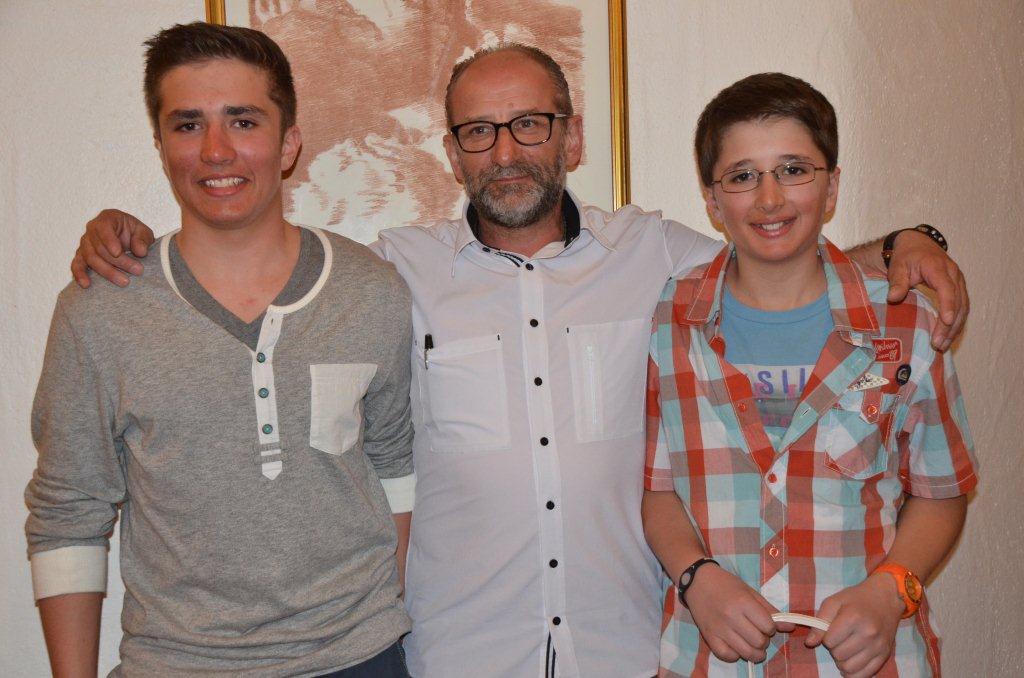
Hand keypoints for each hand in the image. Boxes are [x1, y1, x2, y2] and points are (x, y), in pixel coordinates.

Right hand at [71, 209, 154, 287]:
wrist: (128, 240)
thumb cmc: (135, 233)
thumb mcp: (144, 232)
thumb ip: (143, 239)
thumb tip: (141, 251)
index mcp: (107, 218)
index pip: (103, 227)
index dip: (109, 240)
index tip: (118, 252)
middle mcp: (92, 229)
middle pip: (100, 247)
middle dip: (119, 261)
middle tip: (138, 270)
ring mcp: (85, 243)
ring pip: (90, 258)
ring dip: (107, 271)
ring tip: (124, 281)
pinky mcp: (82, 256)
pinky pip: (77, 264)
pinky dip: (80, 274)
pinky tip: (86, 284)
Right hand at [685, 564, 790, 663]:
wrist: (697, 581)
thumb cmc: (726, 584)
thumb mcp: (750, 592)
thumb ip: (769, 610)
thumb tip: (790, 627)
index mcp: (743, 602)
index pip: (768, 626)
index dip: (771, 627)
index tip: (765, 624)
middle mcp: (731, 617)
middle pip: (759, 642)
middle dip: (763, 640)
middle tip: (758, 634)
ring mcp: (719, 629)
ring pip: (746, 652)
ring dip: (754, 652)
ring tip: (753, 645)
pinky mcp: (709, 637)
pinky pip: (727, 656)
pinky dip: (735, 655)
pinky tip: (736, 646)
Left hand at [805, 574, 903, 677]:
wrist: (885, 598)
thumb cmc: (856, 599)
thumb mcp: (834, 602)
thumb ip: (820, 621)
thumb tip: (809, 643)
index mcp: (853, 618)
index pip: (829, 641)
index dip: (825, 637)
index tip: (831, 631)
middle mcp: (868, 634)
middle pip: (839, 655)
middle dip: (834, 649)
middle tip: (839, 639)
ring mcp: (878, 646)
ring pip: (850, 668)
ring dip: (842, 662)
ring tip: (845, 650)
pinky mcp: (885, 655)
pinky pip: (865, 675)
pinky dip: (854, 672)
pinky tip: (852, 662)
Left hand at [884, 229, 967, 350]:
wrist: (917, 244)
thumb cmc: (906, 257)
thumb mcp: (898, 266)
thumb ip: (896, 282)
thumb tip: (893, 298)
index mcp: (938, 267)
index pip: (947, 288)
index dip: (948, 304)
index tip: (946, 321)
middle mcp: (953, 274)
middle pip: (958, 301)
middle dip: (950, 324)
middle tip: (938, 343)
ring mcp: (959, 281)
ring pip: (964, 307)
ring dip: (955, 327)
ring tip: (943, 345)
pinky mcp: (959, 288)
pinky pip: (962, 307)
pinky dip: (957, 323)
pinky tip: (948, 336)